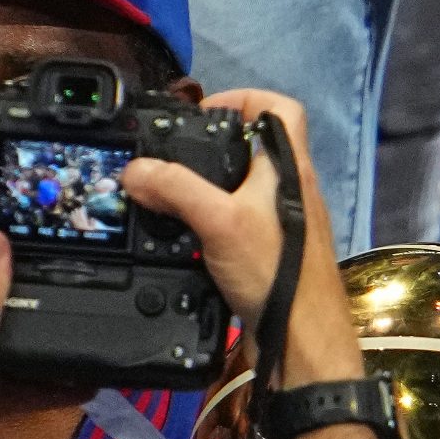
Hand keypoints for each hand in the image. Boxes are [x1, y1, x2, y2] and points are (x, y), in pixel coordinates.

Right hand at [119, 90, 362, 389]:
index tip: (205, 112)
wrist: (302, 341)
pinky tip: (187, 237)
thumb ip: (175, 189)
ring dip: (207, 187)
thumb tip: (136, 171)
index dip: (245, 97)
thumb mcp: (218, 221)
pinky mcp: (272, 253)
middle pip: (254, 148)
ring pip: (243, 187)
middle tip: (174, 157)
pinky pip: (238, 223)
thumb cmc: (277, 274)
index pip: (281, 108)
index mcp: (289, 167)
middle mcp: (292, 189)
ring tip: (171, 196)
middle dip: (211, 147)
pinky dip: (211, 222)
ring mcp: (284, 223)